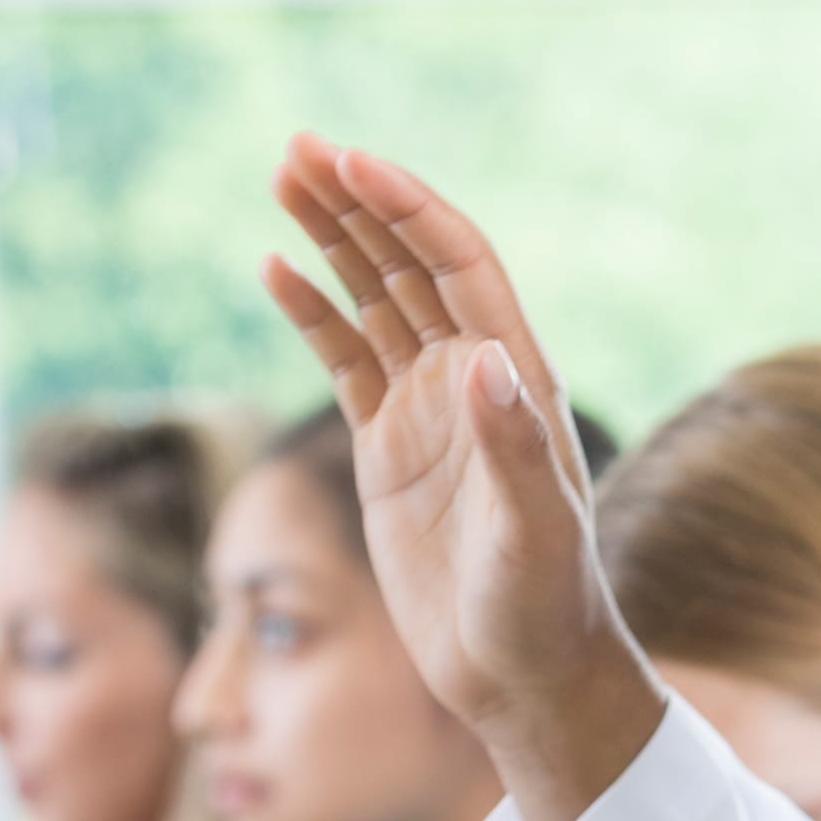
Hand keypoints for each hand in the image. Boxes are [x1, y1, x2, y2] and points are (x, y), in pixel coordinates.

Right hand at [258, 134, 665, 820]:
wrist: (523, 673)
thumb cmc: (545, 606)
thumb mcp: (535, 532)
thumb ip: (514, 447)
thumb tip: (482, 356)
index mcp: (515, 380)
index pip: (459, 266)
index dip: (409, 210)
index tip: (353, 164)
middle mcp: (474, 380)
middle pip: (409, 265)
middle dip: (359, 202)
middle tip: (298, 146)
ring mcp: (429, 412)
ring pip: (373, 301)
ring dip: (332, 240)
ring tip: (282, 178)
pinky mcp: (390, 451)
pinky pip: (346, 362)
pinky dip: (313, 314)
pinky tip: (275, 268)